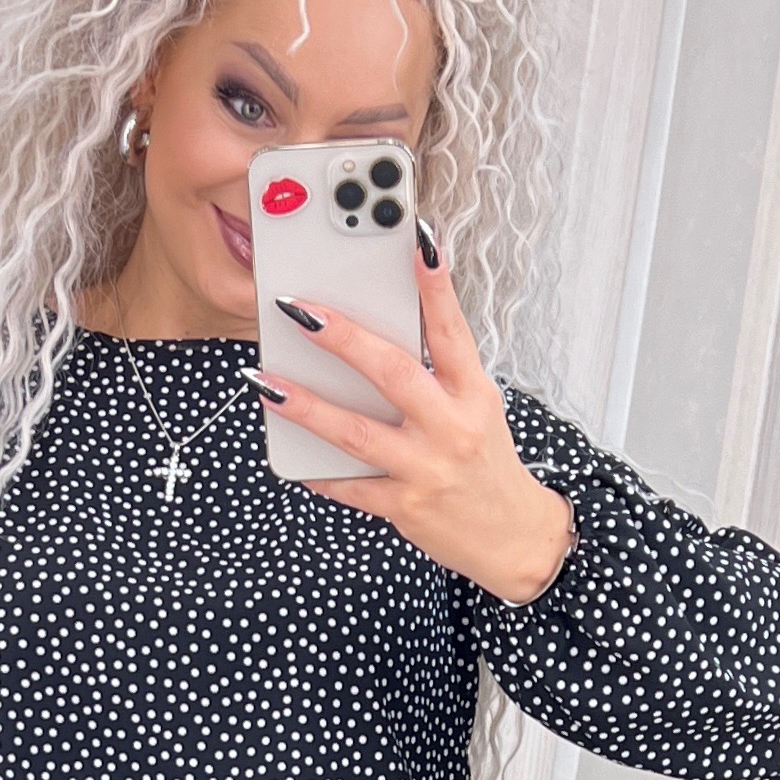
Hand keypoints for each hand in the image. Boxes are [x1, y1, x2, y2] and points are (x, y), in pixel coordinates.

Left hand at [252, 241, 575, 603]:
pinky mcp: (406, 507)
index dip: (436, 286)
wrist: (514, 538)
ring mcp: (427, 469)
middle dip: (343, 338)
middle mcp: (452, 427)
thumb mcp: (478, 408)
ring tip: (264, 382)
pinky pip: (351, 488)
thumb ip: (437, 374)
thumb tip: (378, 335)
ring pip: (356, 432)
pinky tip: (289, 456)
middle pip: (393, 373)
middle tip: (300, 309)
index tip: (418, 242)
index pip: (453, 331)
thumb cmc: (487, 463)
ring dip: (304, 405)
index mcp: (473, 394)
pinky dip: (319, 472)